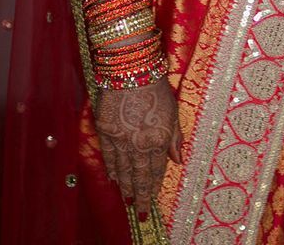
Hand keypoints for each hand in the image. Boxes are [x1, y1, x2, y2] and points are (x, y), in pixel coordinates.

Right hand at [95, 77, 181, 220]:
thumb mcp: (172, 111)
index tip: (153, 199)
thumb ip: (174, 138)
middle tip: (141, 212)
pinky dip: (111, 169)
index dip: (154, 185)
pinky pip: (108, 156)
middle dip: (140, 196)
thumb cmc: (156, 87)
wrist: (131, 70)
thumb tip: (177, 160)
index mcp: (159, 140)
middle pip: (139, 176)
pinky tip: (112, 178)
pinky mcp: (105, 131)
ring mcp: (121, 139)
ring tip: (127, 200)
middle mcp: (139, 144)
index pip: (156, 169)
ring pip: (123, 170)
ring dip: (125, 186)